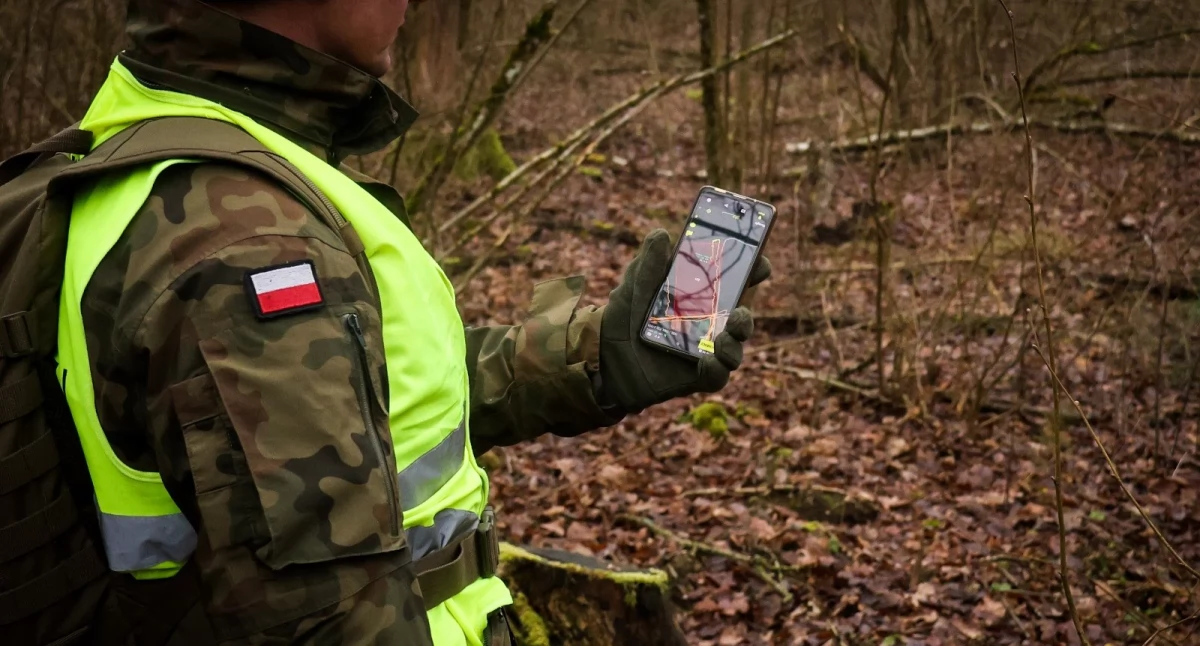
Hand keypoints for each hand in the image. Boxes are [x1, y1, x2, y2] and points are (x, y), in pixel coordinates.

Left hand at [596, 229, 771, 415]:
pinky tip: (708, 361)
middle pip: (742, 317)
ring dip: (737, 341)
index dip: (754, 271)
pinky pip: (717, 375)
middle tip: (739, 310)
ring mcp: (705, 350)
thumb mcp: (634, 287)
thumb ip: (648, 264)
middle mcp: (710, 322)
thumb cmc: (623, 317)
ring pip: (735, 348)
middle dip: (747, 313)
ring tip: (726, 336)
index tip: (760, 262)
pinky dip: (717, 368)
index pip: (737, 282)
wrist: (601, 359)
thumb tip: (662, 234)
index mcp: (702, 295)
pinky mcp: (695, 376)